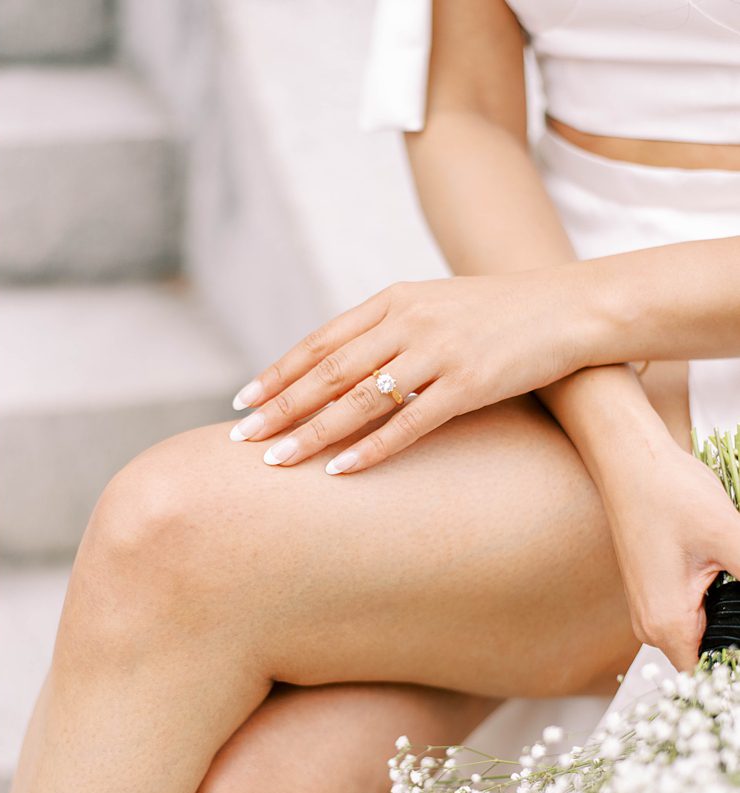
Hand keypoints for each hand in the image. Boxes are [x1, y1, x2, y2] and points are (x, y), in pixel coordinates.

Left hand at [229, 273, 601, 472]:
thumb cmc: (496, 314)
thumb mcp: (432, 306)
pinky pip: (408, 423)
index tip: (243, 402)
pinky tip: (339, 471)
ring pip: (357, 400)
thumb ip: (384, 330)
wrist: (572, 307)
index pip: (320, 342)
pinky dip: (369, 449)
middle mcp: (408, 322)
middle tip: (241, 439)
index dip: (278, 373)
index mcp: (393, 300)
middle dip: (279, 407)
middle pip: (327, 372)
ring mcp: (438, 352)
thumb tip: (334, 367)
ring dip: (311, 433)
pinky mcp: (469, 383)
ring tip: (276, 461)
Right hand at [598, 439, 739, 671]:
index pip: (713, 675)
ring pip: (702, 637)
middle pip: (710, 657)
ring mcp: (650, 611)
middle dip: (737, 638)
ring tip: (732, 573)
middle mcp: (651, 626)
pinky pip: (691, 618)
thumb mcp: (731, 540)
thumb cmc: (669, 495)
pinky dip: (719, 606)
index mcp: (666, 624)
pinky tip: (728, 577)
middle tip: (739, 582)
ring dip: (730, 621)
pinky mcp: (654, 594)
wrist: (631, 465)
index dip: (736, 665)